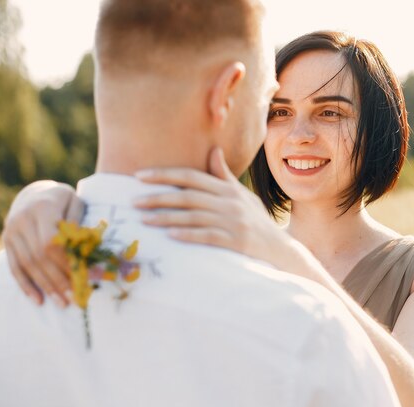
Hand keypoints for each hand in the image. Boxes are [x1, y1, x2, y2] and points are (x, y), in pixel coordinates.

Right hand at [2, 181, 84, 306]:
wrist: (35, 193)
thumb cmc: (63, 200)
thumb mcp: (76, 203)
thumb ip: (78, 224)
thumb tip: (84, 253)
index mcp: (42, 208)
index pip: (51, 242)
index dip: (65, 262)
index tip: (81, 278)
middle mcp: (22, 219)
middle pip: (39, 256)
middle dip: (57, 279)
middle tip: (74, 297)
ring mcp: (11, 231)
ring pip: (26, 264)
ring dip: (45, 286)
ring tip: (62, 303)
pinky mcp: (6, 240)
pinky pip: (14, 266)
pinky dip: (26, 285)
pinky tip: (38, 300)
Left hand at [135, 147, 293, 265]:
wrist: (280, 249)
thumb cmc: (256, 220)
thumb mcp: (242, 195)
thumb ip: (224, 176)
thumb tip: (213, 150)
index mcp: (227, 189)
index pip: (191, 177)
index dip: (164, 175)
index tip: (139, 177)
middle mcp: (229, 202)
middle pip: (187, 196)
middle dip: (157, 197)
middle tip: (133, 201)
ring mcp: (233, 222)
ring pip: (193, 217)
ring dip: (166, 218)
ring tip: (144, 220)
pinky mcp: (235, 242)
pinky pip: (207, 236)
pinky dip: (187, 235)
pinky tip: (170, 236)